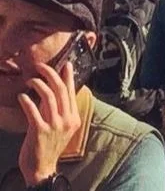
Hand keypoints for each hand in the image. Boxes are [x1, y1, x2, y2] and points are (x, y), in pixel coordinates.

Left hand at [17, 61, 81, 185]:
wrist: (42, 168)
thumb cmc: (49, 147)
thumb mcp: (61, 128)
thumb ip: (59, 110)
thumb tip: (54, 90)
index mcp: (74, 118)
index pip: (72, 92)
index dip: (68, 76)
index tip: (66, 64)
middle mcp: (67, 120)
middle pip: (61, 90)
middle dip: (51, 74)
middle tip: (41, 67)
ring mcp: (55, 126)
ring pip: (49, 97)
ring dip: (38, 85)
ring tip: (30, 80)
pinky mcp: (40, 131)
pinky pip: (33, 111)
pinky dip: (26, 101)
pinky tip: (21, 97)